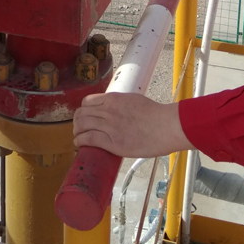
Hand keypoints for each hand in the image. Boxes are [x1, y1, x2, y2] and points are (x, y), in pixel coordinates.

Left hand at [73, 92, 194, 157]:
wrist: (166, 126)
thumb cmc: (155, 114)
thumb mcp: (133, 99)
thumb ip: (120, 103)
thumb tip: (113, 107)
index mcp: (112, 99)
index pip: (87, 102)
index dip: (82, 110)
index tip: (84, 117)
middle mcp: (108, 110)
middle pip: (81, 114)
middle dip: (77, 122)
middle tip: (79, 129)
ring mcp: (109, 126)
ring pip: (82, 126)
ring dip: (77, 132)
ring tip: (78, 137)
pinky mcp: (113, 142)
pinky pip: (88, 139)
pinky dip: (80, 141)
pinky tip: (80, 144)